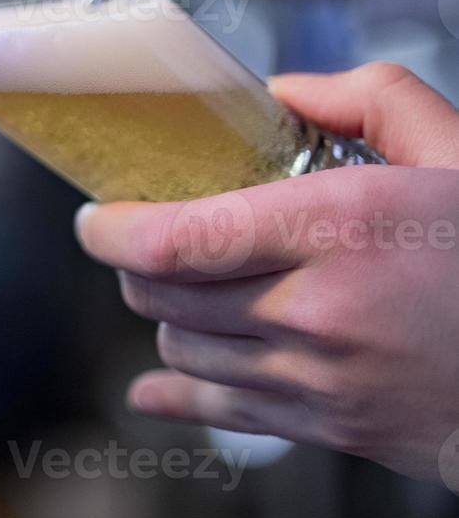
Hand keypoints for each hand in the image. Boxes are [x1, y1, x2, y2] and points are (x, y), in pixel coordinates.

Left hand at [74, 63, 458, 484]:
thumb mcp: (458, 154)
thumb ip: (370, 99)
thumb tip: (284, 91)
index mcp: (339, 228)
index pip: (179, 241)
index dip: (113, 231)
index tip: (94, 216)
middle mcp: (317, 309)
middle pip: (165, 296)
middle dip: (137, 266)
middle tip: (145, 240)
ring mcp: (320, 377)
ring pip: (182, 351)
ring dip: (167, 318)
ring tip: (183, 290)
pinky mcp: (331, 426)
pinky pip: (220, 414)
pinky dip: (174, 396)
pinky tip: (153, 388)